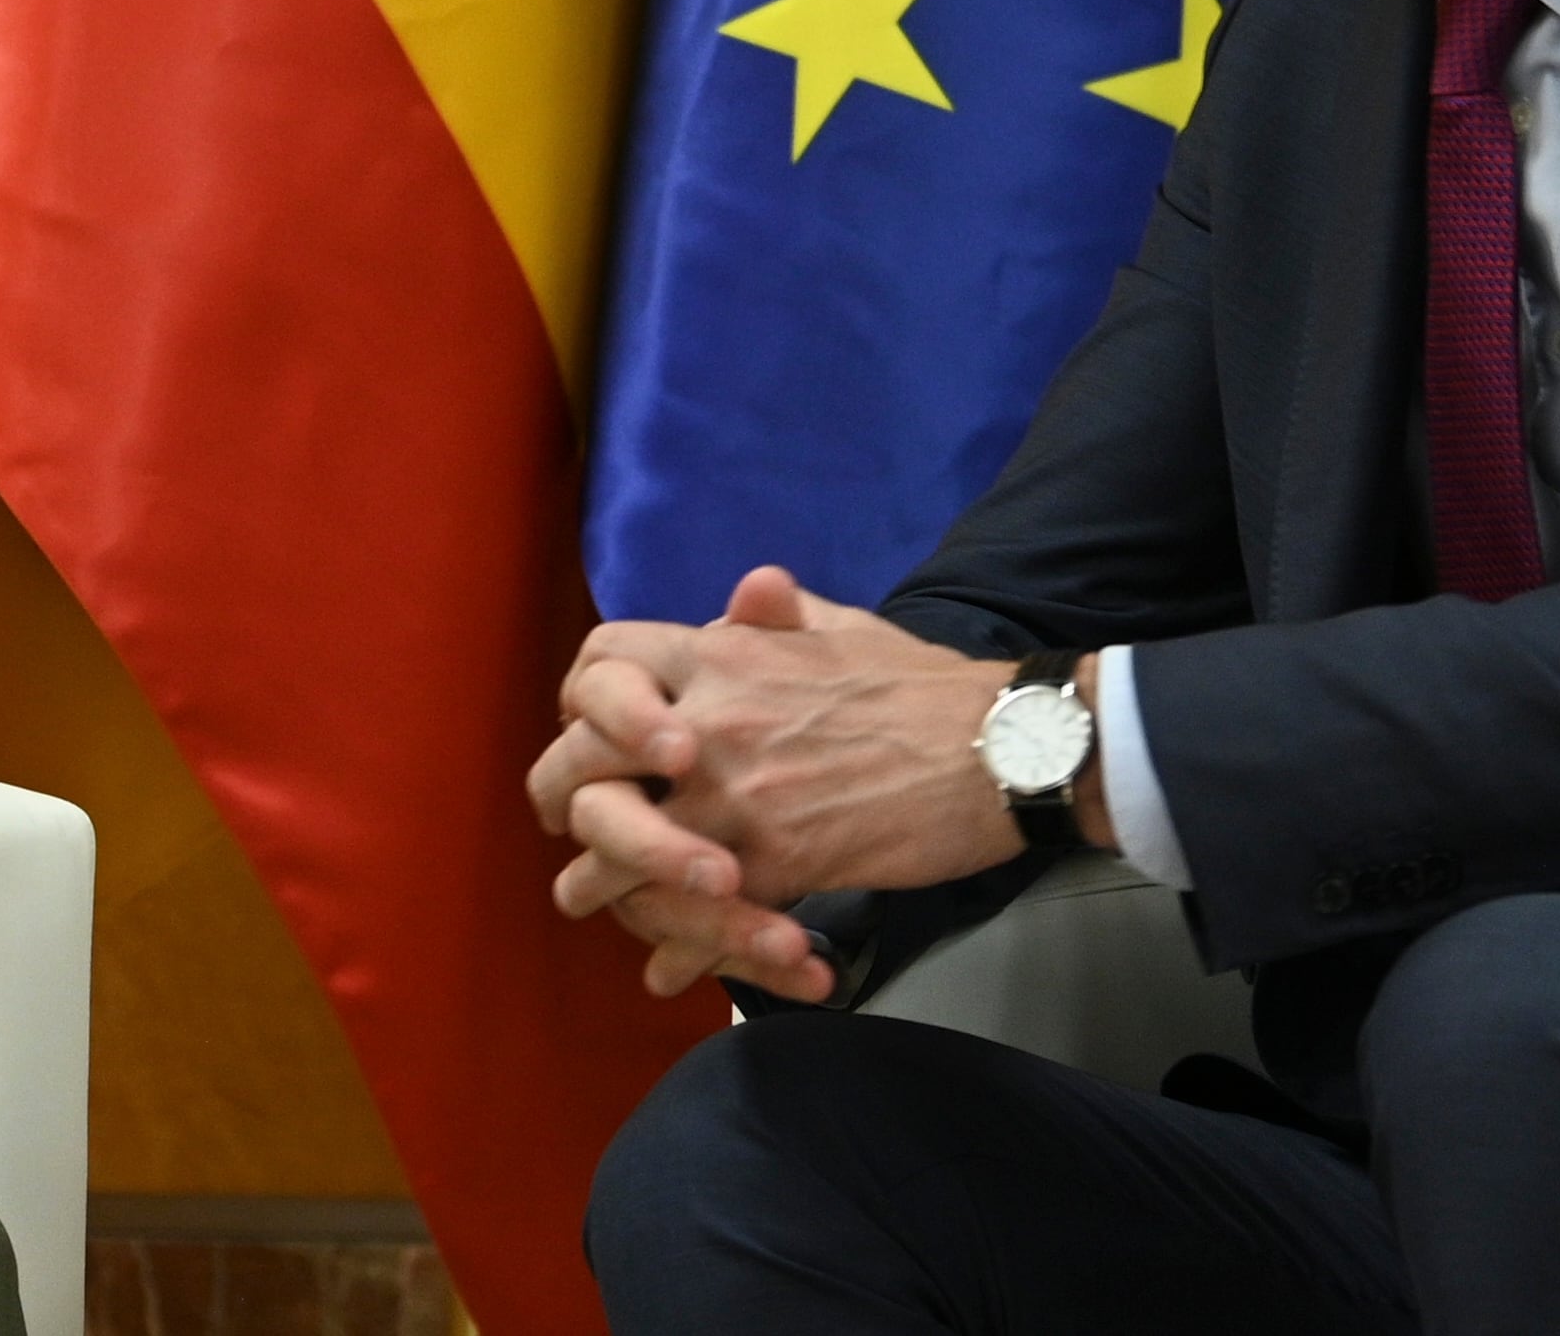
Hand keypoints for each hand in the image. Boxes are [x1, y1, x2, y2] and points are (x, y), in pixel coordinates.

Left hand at [530, 567, 1034, 983]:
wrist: (998, 750)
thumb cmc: (925, 686)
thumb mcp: (844, 627)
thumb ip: (780, 618)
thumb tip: (751, 591)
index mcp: (721, 654)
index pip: (601, 662)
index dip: (582, 702)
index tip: (589, 736)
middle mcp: (709, 722)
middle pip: (582, 762)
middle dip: (562, 802)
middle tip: (569, 830)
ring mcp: (736, 796)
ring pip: (621, 852)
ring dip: (601, 887)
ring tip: (594, 904)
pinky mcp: (777, 864)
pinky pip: (697, 916)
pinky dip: (678, 951)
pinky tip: (669, 968)